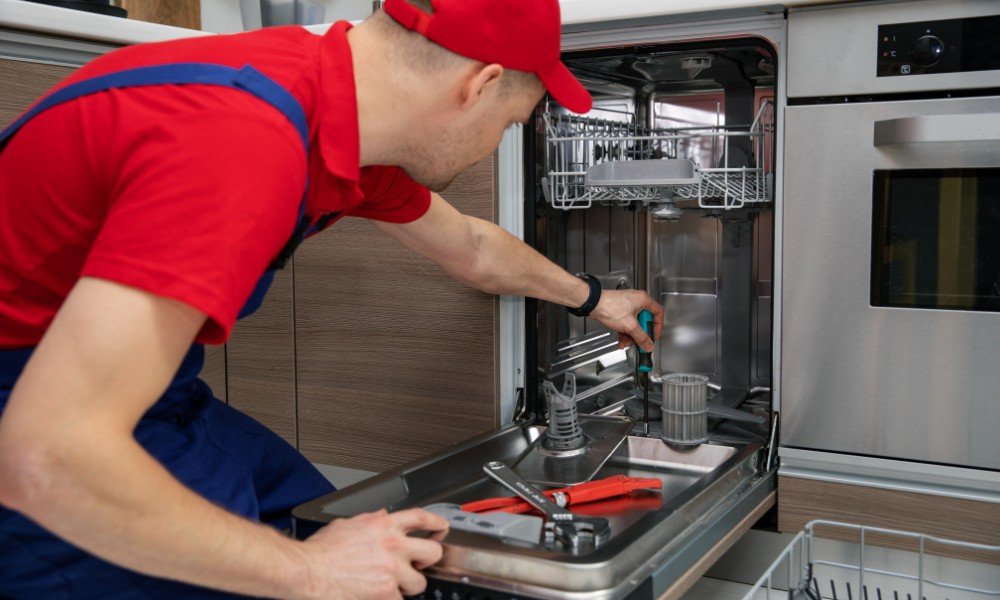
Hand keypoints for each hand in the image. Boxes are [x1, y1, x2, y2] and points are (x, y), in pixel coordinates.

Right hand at [295, 508, 448, 598]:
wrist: (308, 571)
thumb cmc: (320, 551)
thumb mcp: (347, 524)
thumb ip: (369, 520)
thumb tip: (382, 516)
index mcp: (383, 525)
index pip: (421, 518)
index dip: (436, 522)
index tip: (442, 527)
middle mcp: (392, 545)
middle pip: (432, 552)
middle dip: (427, 561)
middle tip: (418, 565)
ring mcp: (392, 570)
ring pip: (419, 583)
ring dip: (407, 586)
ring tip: (391, 585)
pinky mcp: (386, 593)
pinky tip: (377, 596)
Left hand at [590, 289, 663, 351]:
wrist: (592, 304)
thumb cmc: (609, 307)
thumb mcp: (630, 326)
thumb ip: (641, 337)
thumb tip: (648, 345)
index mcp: (643, 300)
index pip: (658, 313)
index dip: (658, 326)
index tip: (654, 336)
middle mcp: (636, 301)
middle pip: (644, 321)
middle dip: (640, 334)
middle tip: (639, 342)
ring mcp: (627, 305)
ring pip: (634, 324)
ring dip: (631, 335)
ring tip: (626, 343)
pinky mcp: (619, 310)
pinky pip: (626, 323)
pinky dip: (624, 332)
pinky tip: (621, 340)